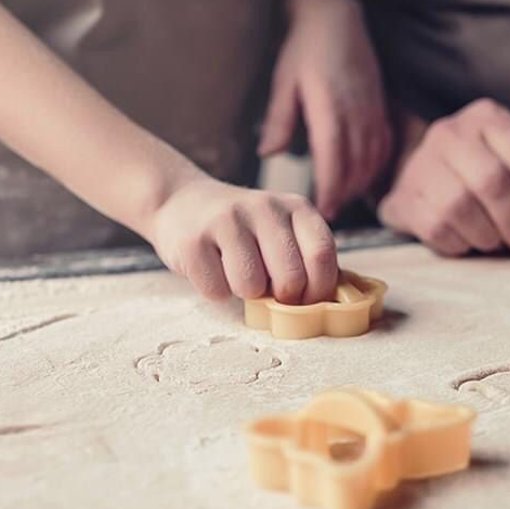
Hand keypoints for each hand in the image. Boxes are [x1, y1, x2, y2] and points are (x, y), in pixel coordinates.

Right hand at [147, 178, 338, 304]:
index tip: (306, 301)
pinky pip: (216, 291)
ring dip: (246, 294)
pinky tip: (212, 269)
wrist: (182, 203)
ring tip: (237, 273)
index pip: (322, 255)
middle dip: (282, 298)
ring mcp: (226, 220)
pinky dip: (216, 291)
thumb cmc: (244, 231)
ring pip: (251, 287)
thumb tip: (327, 304)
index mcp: (296, 207)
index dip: (319, 289)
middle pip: (290, 278)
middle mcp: (264, 207)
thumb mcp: (282, 231)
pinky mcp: (192, 240)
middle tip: (268, 291)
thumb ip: (306, 259)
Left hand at [258, 0, 391, 219]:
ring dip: (360, 184)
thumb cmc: (304, 50)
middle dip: (345, 194)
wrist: (335, 19)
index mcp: (330, 107)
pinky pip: (384, 145)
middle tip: (328, 214)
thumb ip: (279, 120)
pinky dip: (376, 166)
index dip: (331, 189)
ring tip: (343, 200)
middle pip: (357, 166)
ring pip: (373, 159)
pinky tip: (363, 178)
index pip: (334, 159)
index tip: (323, 210)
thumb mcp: (283, 81)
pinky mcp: (380, 107)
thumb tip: (267, 154)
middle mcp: (356, 112)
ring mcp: (372, 110)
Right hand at [378, 98, 509, 256]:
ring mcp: (421, 162)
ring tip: (497, 242)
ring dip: (489, 236)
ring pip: (462, 206)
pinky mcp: (403, 197)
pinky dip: (461, 244)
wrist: (422, 179)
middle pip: (493, 183)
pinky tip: (468, 241)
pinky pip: (438, 228)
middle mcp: (451, 132)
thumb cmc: (483, 178)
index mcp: (488, 117)